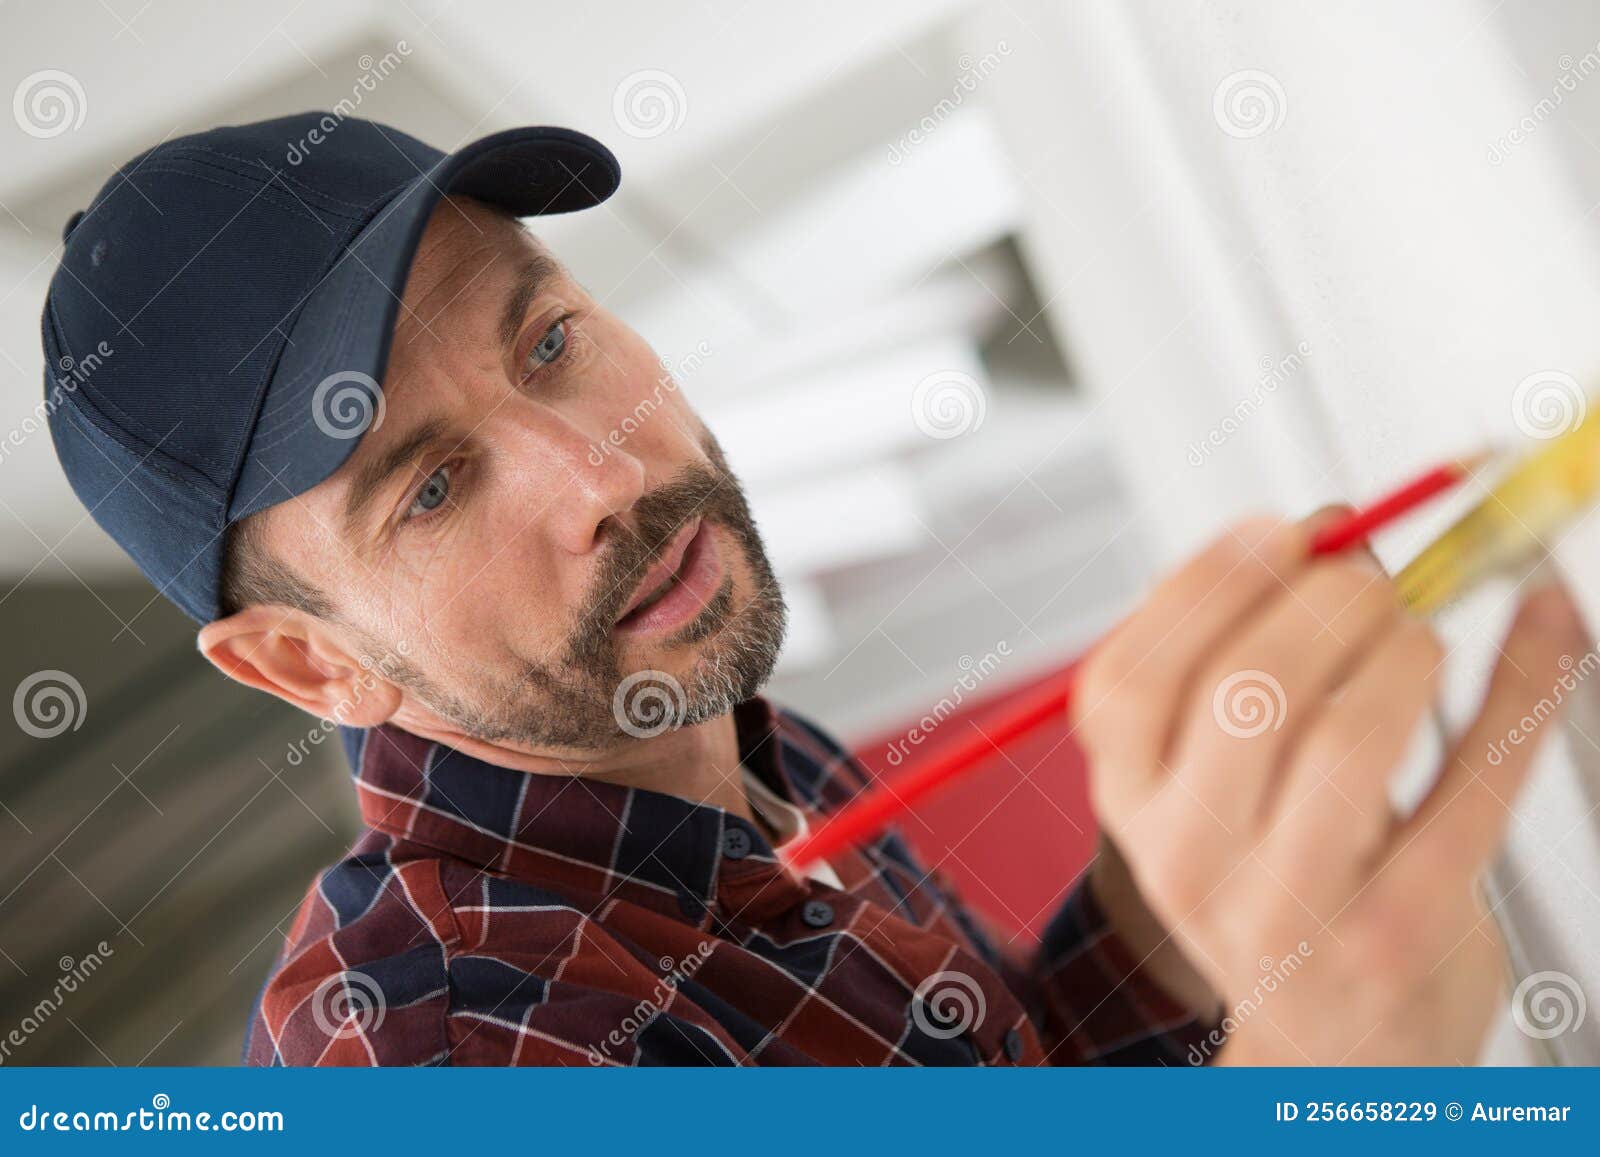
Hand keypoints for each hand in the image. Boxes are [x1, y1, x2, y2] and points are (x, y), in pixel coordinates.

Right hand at [1073, 515, 1588, 1064]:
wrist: (1329, 1053)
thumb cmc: (1277, 886)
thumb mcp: (1213, 793)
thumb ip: (1234, 673)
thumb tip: (1326, 537)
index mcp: (1132, 807)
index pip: (1133, 676)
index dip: (1209, 582)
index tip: (1283, 529)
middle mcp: (1189, 861)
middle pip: (1243, 690)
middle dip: (1324, 600)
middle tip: (1370, 580)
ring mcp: (1290, 910)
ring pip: (1347, 738)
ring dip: (1405, 647)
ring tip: (1419, 635)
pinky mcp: (1402, 938)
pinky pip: (1473, 790)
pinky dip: (1525, 687)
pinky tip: (1546, 628)